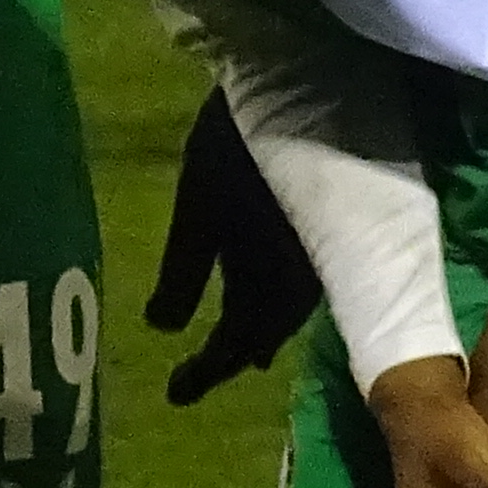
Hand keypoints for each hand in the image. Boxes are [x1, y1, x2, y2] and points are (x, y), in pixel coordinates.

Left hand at [144, 92, 315, 402]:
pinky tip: (264, 293)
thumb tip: (161, 329)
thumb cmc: (239, 149)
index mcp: (266, 287)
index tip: (175, 395)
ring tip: (237, 348)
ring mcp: (316, 261)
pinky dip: (275, 301)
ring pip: (284, 312)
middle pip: (263, 334)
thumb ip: (182, 273)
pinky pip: (298, 286)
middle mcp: (298, 287)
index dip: (204, 372)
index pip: (232, 346)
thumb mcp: (198, 208)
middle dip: (231, 355)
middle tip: (201, 376)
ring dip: (257, 330)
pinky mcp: (327, 233)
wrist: (307, 92)